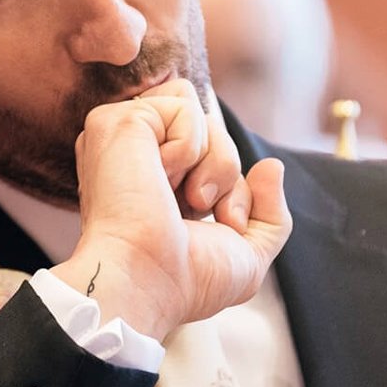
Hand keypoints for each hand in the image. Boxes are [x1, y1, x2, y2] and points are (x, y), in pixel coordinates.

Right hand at [51, 80, 291, 340]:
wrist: (148, 280)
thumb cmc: (185, 281)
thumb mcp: (246, 254)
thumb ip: (269, 213)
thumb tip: (270, 165)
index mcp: (152, 182)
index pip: (210, 149)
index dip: (231, 185)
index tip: (219, 224)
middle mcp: (133, 156)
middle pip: (208, 124)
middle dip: (225, 169)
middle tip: (200, 207)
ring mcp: (121, 138)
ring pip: (196, 110)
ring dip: (210, 158)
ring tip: (184, 196)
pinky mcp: (116, 122)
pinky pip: (182, 106)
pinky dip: (189, 147)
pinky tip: (159, 177)